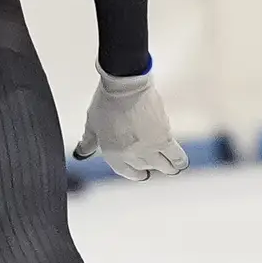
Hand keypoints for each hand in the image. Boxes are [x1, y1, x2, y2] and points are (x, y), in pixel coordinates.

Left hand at [73, 67, 187, 181]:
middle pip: (147, 168)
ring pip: (165, 166)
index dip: (135, 174)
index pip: (127, 172)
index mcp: (112, 154)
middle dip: (151, 167)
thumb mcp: (92, 124)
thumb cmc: (107, 102)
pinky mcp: (164, 138)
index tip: (142, 174)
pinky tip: (181, 162)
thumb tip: (81, 152)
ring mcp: (149, 148)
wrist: (126, 87)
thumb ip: (88, 142)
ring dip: (168, 167)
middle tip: (156, 164)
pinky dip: (179, 160)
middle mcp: (131, 155)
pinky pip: (176, 156)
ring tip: (172, 166)